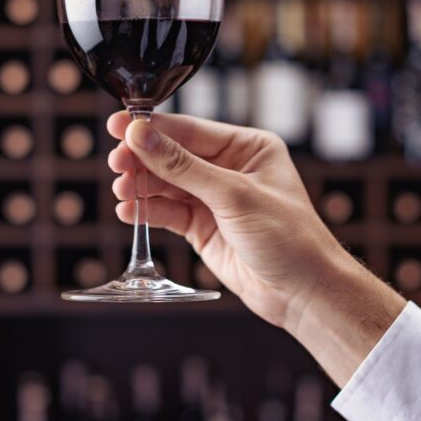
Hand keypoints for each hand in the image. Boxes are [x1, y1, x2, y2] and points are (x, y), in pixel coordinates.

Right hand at [107, 111, 404, 370]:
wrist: (305, 294)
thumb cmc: (289, 238)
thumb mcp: (234, 196)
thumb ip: (183, 167)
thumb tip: (142, 137)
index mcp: (248, 147)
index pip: (191, 131)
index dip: (153, 128)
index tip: (120, 126)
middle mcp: (230, 168)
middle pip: (174, 156)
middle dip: (143, 159)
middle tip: (116, 162)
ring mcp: (215, 199)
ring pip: (167, 185)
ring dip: (142, 187)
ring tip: (121, 190)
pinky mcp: (203, 228)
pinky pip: (169, 213)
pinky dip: (148, 212)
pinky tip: (129, 211)